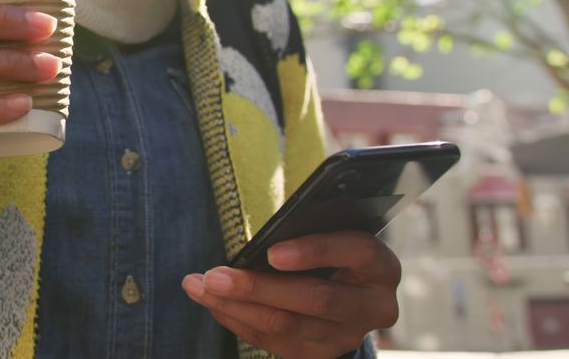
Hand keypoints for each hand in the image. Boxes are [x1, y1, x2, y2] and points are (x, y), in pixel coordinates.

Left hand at [182, 231, 400, 357]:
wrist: (348, 293)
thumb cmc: (330, 250)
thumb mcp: (331, 234)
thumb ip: (307, 232)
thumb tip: (259, 241)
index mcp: (380, 265)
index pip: (355, 250)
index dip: (315, 251)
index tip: (272, 252)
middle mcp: (373, 306)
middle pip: (314, 299)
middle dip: (257, 287)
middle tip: (213, 276)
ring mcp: (346, 336)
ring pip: (287, 326)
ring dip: (235, 306)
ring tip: (198, 286)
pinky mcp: (320, 355)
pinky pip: (272, 342)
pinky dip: (237, 320)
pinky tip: (212, 302)